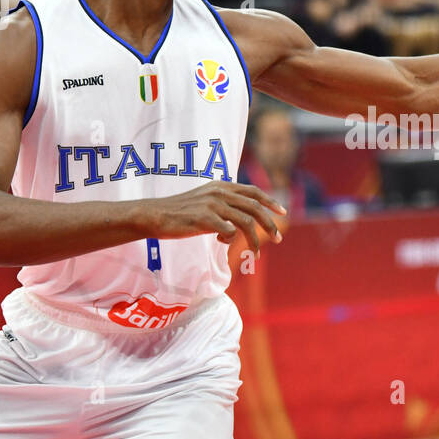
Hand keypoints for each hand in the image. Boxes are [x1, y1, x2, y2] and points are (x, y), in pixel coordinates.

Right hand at [148, 181, 286, 256]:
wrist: (155, 215)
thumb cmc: (180, 212)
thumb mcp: (204, 199)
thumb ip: (223, 203)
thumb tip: (242, 217)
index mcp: (221, 186)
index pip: (253, 191)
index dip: (270, 201)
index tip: (283, 212)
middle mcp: (219, 192)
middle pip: (255, 207)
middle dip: (270, 224)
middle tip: (279, 238)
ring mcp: (213, 204)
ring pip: (246, 222)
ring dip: (255, 240)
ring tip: (256, 253)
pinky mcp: (205, 219)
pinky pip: (229, 232)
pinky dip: (230, 239)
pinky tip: (220, 241)